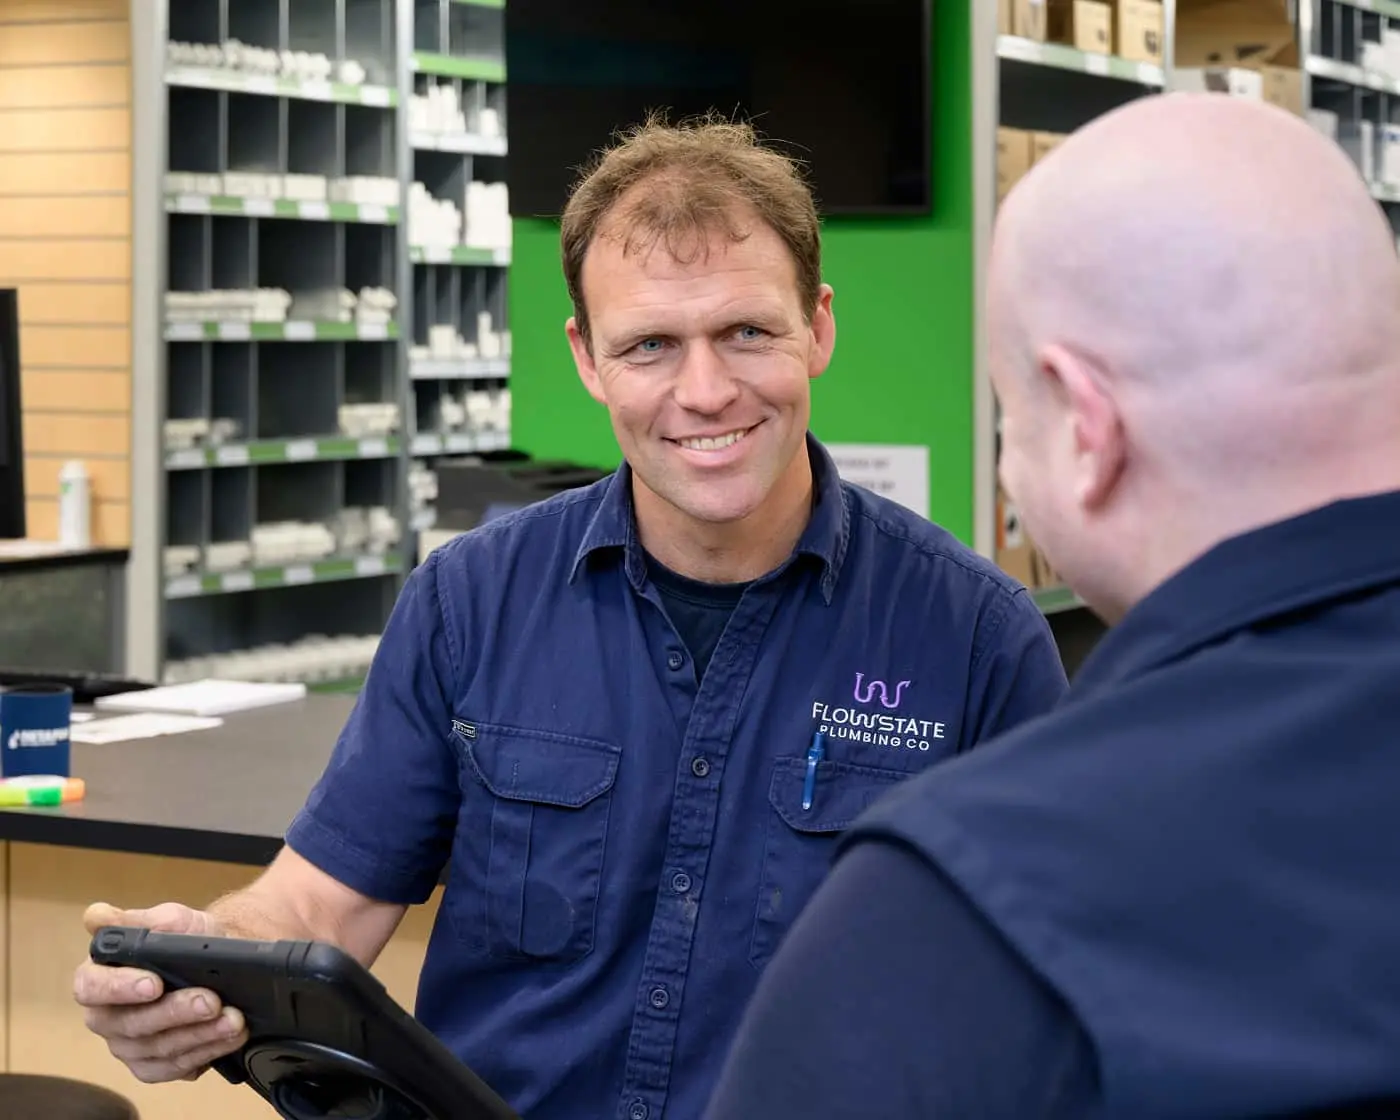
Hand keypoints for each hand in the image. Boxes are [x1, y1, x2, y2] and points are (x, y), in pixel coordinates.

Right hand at [73, 901, 248, 1083]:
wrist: (220, 961)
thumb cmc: (186, 938)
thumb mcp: (168, 919)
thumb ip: (136, 920)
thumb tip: (97, 916)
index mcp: (98, 978)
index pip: (91, 987)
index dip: (119, 988)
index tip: (155, 983)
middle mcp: (107, 1017)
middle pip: (130, 1024)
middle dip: (175, 1012)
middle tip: (211, 1000)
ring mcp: (129, 1046)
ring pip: (158, 1049)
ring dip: (200, 1034)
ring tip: (233, 1018)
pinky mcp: (154, 1066)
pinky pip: (176, 1067)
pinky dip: (207, 1051)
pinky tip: (231, 1037)